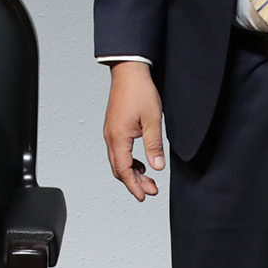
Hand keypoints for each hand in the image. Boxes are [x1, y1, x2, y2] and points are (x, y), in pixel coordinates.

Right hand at [104, 62, 166, 200]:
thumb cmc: (139, 91)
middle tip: (151, 190)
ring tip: (148, 178)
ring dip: (132, 172)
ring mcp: (111, 131)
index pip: (124, 170)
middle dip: (134, 182)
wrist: (129, 71)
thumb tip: (157, 167)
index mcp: (119, 138)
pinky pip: (118, 150)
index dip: (134, 185)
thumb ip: (154, 146)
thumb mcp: (153, 121)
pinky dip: (129, 161)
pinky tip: (141, 162)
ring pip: (118, 160)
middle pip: (119, 168)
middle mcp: (111, 137)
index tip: (144, 196)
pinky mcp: (114, 127)